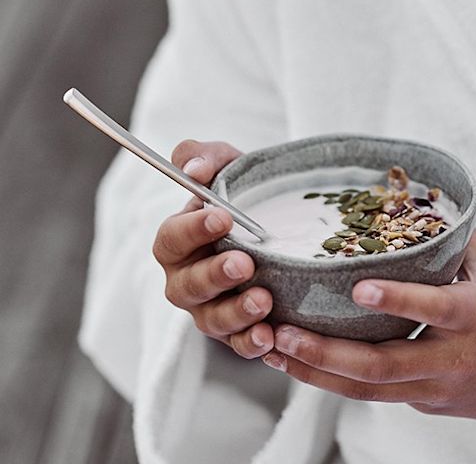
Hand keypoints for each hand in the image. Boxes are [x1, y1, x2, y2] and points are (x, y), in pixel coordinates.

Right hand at [152, 139, 274, 358]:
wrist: (277, 218)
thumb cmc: (241, 189)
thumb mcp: (225, 163)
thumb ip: (203, 156)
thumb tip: (194, 169)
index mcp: (177, 240)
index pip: (172, 238)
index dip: (193, 230)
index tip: (224, 217)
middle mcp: (186, 280)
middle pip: (188, 287)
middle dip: (215, 276)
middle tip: (245, 264)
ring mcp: (209, 309)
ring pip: (212, 321)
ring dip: (236, 315)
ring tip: (263, 301)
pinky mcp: (237, 331)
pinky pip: (238, 345)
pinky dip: (252, 344)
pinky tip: (272, 337)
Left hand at [262, 230, 475, 427]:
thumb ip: (446, 238)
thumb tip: (399, 199)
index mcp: (475, 317)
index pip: (433, 308)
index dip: (396, 299)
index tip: (356, 287)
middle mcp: (452, 360)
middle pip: (382, 368)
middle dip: (326, 354)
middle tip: (281, 331)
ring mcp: (437, 391)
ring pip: (369, 390)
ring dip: (317, 373)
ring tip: (274, 349)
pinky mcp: (427, 405)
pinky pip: (377, 393)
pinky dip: (337, 380)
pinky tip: (301, 362)